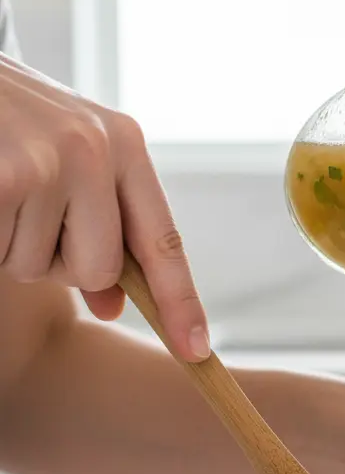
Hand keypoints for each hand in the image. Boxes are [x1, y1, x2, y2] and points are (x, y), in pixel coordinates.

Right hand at [0, 55, 209, 361]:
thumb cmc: (6, 125)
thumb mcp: (67, 162)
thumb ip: (98, 230)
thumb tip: (113, 308)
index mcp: (125, 143)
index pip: (163, 241)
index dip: (181, 300)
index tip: (196, 349)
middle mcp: (96, 150)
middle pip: (97, 269)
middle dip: (57, 262)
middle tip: (26, 211)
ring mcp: (50, 162)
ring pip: (37, 266)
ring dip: (11, 244)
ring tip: (0, 189)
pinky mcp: (6, 178)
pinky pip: (3, 252)